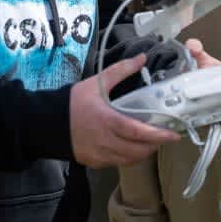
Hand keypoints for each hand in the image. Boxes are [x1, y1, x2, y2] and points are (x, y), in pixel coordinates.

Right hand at [70, 54, 180, 168]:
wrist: (47, 123)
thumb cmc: (73, 102)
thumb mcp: (96, 83)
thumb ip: (120, 70)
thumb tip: (141, 58)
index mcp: (108, 121)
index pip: (138, 132)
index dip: (158, 135)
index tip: (174, 134)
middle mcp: (105, 142)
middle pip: (138, 150)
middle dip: (155, 145)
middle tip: (165, 136)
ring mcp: (100, 155)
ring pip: (130, 160)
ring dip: (144, 152)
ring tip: (151, 141)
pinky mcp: (95, 162)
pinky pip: (118, 163)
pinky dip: (130, 157)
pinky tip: (133, 147)